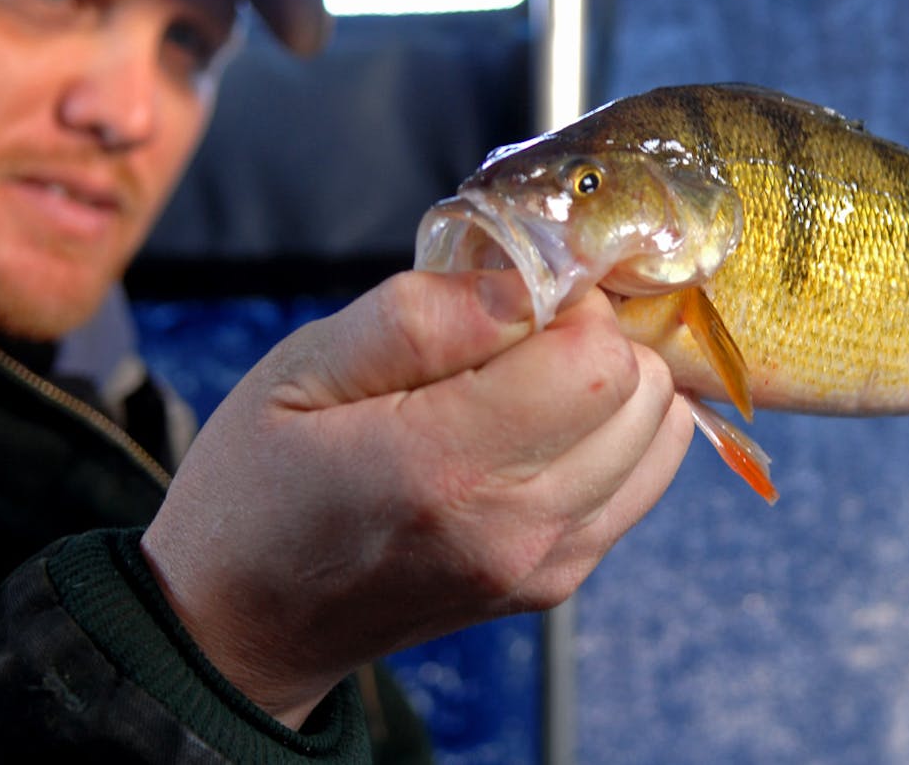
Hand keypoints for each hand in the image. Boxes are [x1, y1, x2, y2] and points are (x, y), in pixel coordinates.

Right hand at [140, 270, 692, 727]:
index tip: (511, 296)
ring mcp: (548, 565)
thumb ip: (420, 317)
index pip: (596, 359)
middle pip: (643, 392)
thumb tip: (528, 281)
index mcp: (445, 468)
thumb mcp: (302, 370)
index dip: (567, 302)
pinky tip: (544, 425)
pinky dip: (616, 435)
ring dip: (614, 385)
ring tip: (531, 377)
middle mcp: (518, 528)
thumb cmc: (260, 486)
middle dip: (596, 336)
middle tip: (519, 331)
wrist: (247, 626)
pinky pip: (643, 480)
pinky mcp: (559, 581)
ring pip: (661, 434)